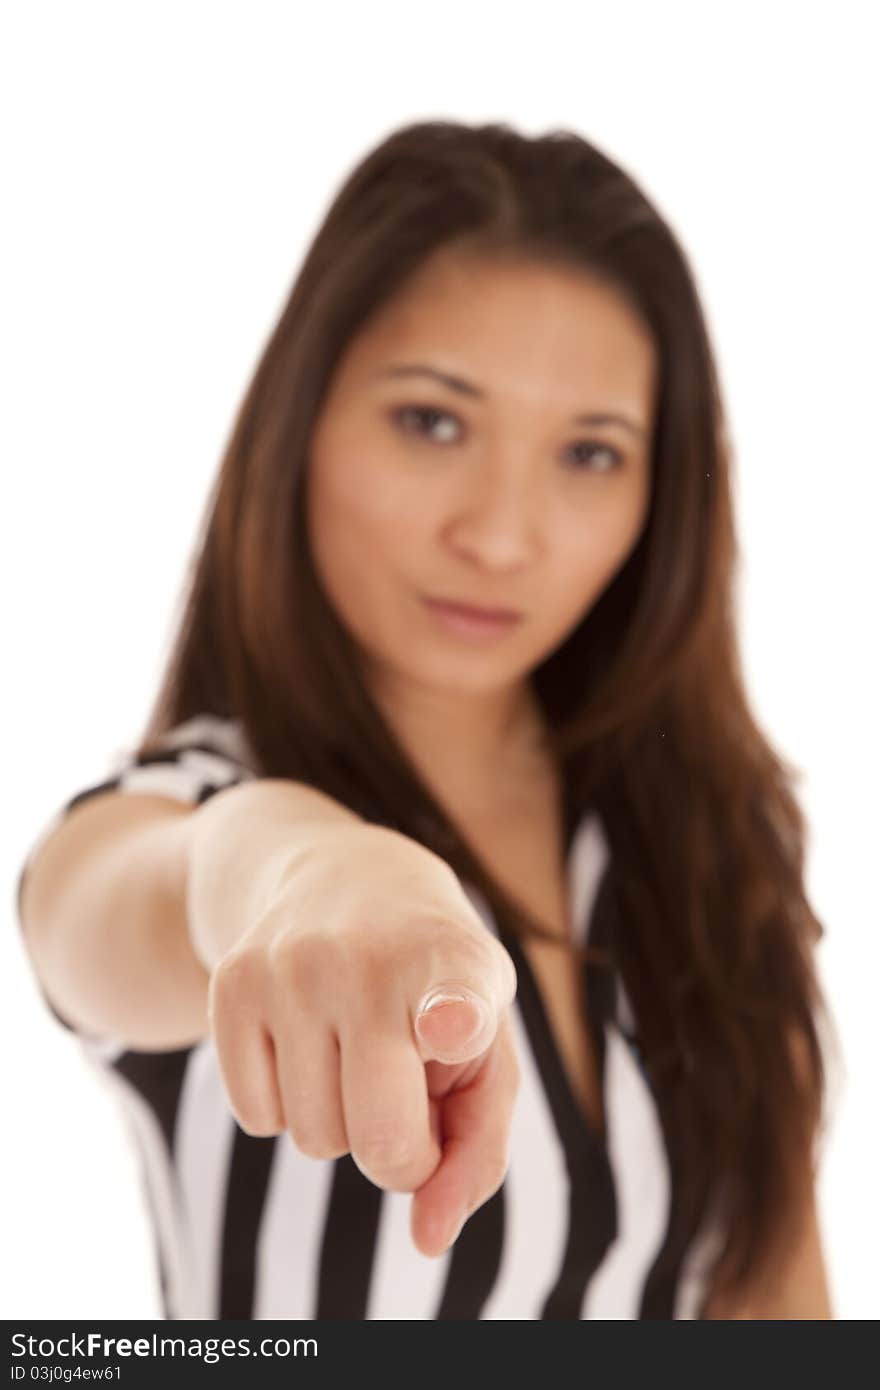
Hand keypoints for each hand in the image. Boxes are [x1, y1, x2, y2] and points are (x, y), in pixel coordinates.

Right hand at [202, 824, 519, 1256]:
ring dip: (341, 1119)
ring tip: (356, 1044)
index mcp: (457, 964)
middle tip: (408, 1091)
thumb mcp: (484, 1051)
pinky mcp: (230, 981)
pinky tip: (306, 1038)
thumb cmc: (434, 989)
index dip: (452, 1023)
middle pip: (377, 1143)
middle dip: (399, 1150)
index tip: (449, 1026)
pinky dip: (286, 1102)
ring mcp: (290, 966)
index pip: (454, 1000)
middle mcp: (369, 959)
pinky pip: (257, 1117)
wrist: (340, 875)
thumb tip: (428, 1241)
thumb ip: (475, 1152)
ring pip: (312, 1140)